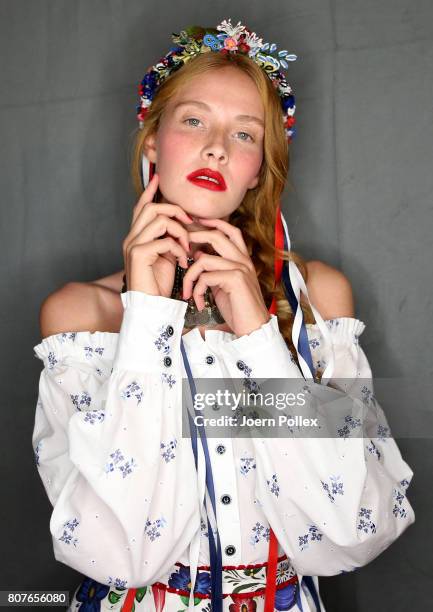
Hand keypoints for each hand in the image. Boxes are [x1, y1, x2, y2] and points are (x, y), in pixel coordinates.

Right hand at [122, 174, 192, 295]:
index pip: (141, 207)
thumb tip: (183, 224)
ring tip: (187, 246)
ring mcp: (133, 245)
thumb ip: (170, 238)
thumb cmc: (159, 284)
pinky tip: (183, 261)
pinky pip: (164, 240)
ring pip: (159, 220)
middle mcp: (131, 238)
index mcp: (137, 237)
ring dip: (180, 230)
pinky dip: (178, 248)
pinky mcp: (139, 255)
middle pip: (151, 208)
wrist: (151, 307)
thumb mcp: (167, 256)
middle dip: (174, 210)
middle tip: (189, 221)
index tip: (159, 178)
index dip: (150, 192)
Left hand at [182, 218, 270, 336]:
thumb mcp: (224, 284)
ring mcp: (241, 268)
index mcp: (243, 259)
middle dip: (195, 238)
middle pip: (217, 236)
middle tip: (181, 248)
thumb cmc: (238, 308)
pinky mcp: (235, 279)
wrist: (253, 328)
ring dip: (189, 276)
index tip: (196, 222)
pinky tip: (198, 303)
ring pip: (204, 259)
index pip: (230, 231)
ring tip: (187, 291)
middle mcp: (243, 260)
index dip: (214, 222)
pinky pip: (205, 277)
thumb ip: (215, 269)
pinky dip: (196, 290)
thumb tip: (199, 254)